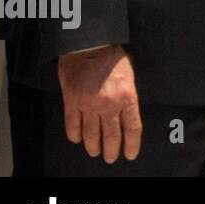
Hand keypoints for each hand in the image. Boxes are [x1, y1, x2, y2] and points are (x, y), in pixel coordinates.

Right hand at [58, 45, 142, 162]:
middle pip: (111, 136)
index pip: (132, 128)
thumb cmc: (113, 59)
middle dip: (111, 150)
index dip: (132, 145)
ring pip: (91, 134)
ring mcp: (89, 105)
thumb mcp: (129, 78)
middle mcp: (109, 105)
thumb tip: (125, 116)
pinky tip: (78, 140)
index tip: (130, 154)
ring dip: (93, 146)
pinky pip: (72, 125)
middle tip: (110, 158)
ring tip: (95, 152)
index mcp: (127, 98)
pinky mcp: (71, 102)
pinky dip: (75, 135)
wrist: (89, 45)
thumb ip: (127, 98)